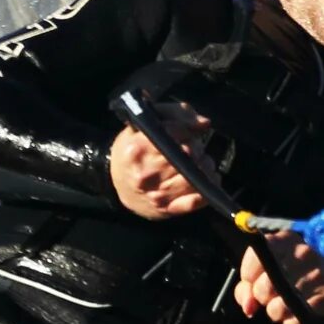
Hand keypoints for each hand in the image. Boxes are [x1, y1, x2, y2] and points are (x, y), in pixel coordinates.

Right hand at [108, 103, 218, 218]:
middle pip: (188, 154)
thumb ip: (177, 114)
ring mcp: (157, 193)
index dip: (187, 129)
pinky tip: (207, 180)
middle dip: (196, 147)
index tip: (187, 131)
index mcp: (138, 147)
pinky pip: (195, 201)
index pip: (177, 132)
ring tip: (200, 162)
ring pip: (195, 177)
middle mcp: (147, 172)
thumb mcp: (146, 123)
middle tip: (192, 147)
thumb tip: (204, 124)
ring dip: (205, 167)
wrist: (115, 183)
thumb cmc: (133, 150)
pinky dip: (206, 191)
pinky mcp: (166, 208)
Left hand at [235, 233, 323, 323]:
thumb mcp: (268, 274)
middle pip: (265, 285)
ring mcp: (319, 274)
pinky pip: (297, 318)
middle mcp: (304, 252)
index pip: (256, 255)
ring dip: (277, 314)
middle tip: (272, 300)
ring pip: (279, 306)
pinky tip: (297, 318)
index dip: (249, 277)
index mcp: (287, 240)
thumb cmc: (294, 280)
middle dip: (262, 299)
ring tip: (285, 309)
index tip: (254, 283)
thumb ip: (247, 288)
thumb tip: (248, 305)